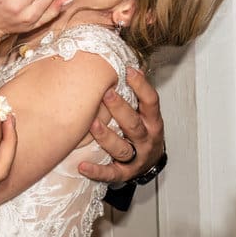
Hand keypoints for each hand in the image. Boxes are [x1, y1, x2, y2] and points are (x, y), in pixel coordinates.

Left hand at [77, 68, 164, 183]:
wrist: (149, 163)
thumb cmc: (143, 131)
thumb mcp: (145, 113)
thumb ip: (136, 93)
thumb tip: (127, 63)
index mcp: (152, 121)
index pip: (151, 102)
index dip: (142, 86)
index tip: (128, 71)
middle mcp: (146, 139)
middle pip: (133, 124)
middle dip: (120, 109)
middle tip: (106, 93)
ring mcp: (136, 157)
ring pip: (122, 148)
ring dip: (106, 136)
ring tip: (92, 124)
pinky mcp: (125, 173)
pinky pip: (110, 173)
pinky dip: (97, 171)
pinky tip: (82, 166)